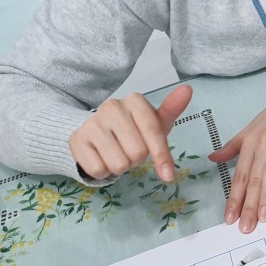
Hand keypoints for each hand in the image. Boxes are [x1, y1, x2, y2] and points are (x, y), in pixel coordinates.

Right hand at [69, 85, 192, 181]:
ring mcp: (92, 123)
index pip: (153, 132)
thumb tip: (187, 90)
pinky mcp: (77, 140)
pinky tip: (102, 158)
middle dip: (138, 159)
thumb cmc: (133, 129)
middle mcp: (112, 107)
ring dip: (122, 167)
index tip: (168, 175)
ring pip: (119, 164)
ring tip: (117, 154)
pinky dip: (104, 172)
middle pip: (137, 152)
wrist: (97, 133)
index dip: (162, 156)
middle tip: (131, 150)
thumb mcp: (155, 122)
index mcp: (135, 101)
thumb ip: (172, 109)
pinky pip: (98, 170)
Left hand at [210, 72, 265, 232]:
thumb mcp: (252, 130)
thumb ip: (233, 147)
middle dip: (248, 204)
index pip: (239, 175)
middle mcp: (261, 142)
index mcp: (248, 142)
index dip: (234, 198)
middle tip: (244, 227)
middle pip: (252, 177)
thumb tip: (212, 157)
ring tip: (264, 216)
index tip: (229, 219)